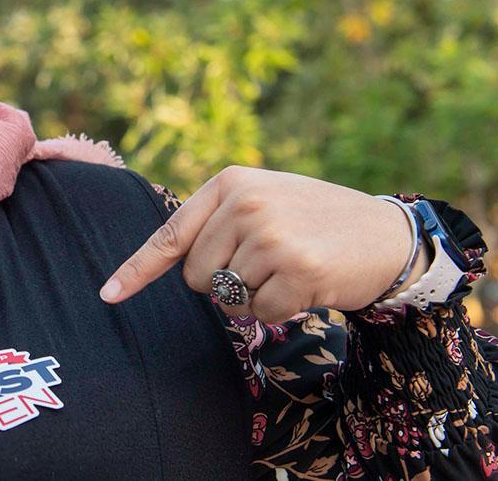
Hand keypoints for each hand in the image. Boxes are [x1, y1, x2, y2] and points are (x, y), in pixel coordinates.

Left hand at [99, 166, 427, 322]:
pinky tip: (308, 285)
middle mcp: (247, 204)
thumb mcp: (265, 200)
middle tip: (267, 265)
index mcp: (232, 183)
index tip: (108, 295)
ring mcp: (271, 235)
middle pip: (197, 277)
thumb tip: (172, 260)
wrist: (388, 234)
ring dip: (258, 297)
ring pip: (229, 299)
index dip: (137, 269)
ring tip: (293, 268)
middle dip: (224, 284)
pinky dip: (281, 311)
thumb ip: (220, 221)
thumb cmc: (317, 220)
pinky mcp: (297, 268)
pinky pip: (261, 313)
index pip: (172, 233)